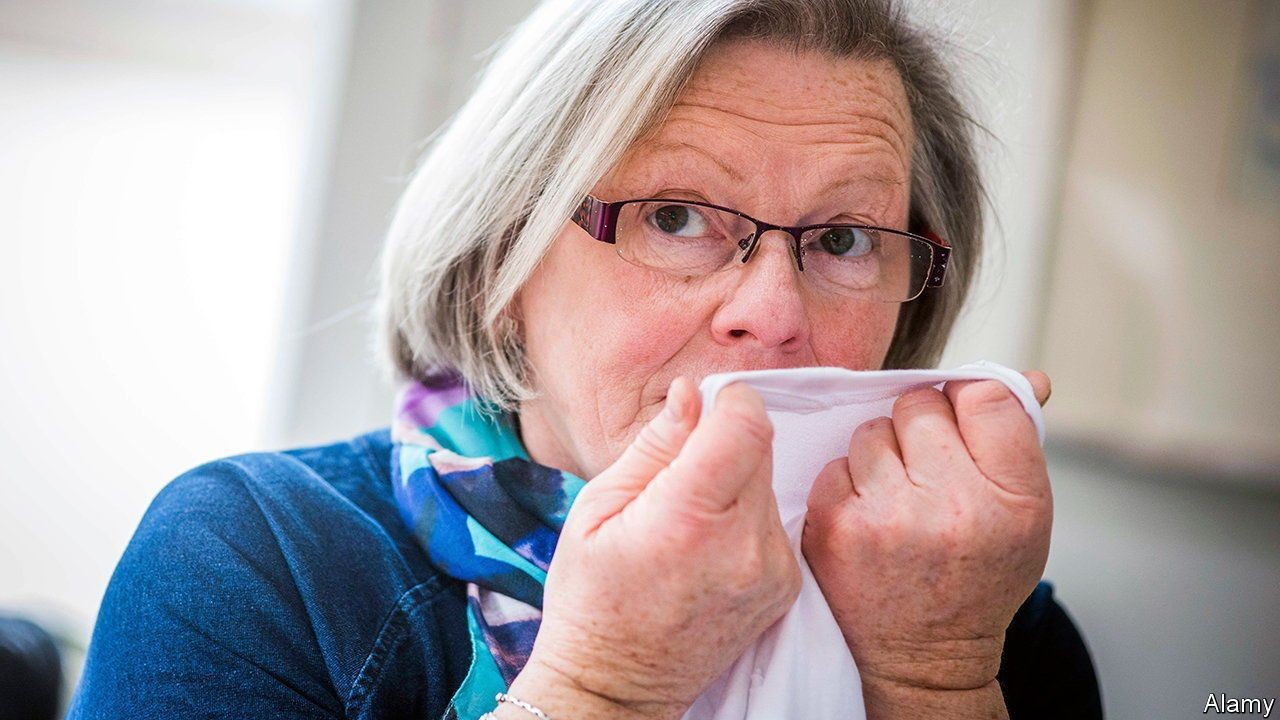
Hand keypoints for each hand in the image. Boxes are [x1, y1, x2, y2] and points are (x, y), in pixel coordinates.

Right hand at [512, 378, 801, 719]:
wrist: (618, 685)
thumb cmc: (592, 596)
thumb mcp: (597, 508)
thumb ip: (655, 446)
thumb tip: (692, 394)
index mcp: (688, 519)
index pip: (747, 425)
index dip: (729, 402)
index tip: (704, 410)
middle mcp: (744, 545)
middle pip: (762, 447)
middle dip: (725, 441)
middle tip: (680, 474)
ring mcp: (772, 570)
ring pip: (770, 481)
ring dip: (736, 480)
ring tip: (691, 518)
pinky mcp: (786, 585)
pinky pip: (775, 519)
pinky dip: (746, 516)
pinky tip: (709, 545)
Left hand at [800, 371, 1052, 703]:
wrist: (923, 657)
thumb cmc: (976, 578)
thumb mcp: (1025, 514)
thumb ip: (1019, 440)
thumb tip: (1027, 376)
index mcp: (1013, 498)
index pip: (986, 396)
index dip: (968, 402)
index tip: (962, 426)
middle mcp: (954, 504)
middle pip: (920, 404)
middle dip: (921, 426)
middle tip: (927, 468)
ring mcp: (889, 516)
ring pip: (871, 429)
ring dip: (881, 452)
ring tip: (898, 495)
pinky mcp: (836, 527)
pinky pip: (836, 463)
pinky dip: (849, 482)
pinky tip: (869, 516)